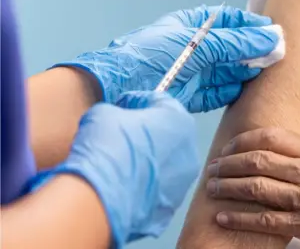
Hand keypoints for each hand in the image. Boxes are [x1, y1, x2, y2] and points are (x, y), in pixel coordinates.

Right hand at [28, 91, 198, 246]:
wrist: (103, 198)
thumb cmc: (107, 146)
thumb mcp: (103, 113)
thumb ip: (116, 111)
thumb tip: (117, 119)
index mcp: (178, 118)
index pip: (160, 101)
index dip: (137, 101)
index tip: (120, 107)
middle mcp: (190, 148)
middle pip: (168, 132)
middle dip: (148, 131)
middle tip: (122, 134)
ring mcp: (185, 180)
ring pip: (167, 162)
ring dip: (150, 159)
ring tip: (124, 163)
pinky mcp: (174, 204)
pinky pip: (159, 187)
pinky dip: (146, 183)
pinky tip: (126, 184)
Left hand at [55, 5, 281, 111]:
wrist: (118, 90)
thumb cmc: (148, 57)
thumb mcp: (195, 43)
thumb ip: (233, 43)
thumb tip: (268, 38)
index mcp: (189, 26)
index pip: (227, 21)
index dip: (250, 24)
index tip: (271, 31)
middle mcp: (191, 49)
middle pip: (229, 48)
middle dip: (251, 51)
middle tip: (274, 55)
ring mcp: (190, 73)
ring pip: (225, 71)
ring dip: (243, 72)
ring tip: (262, 72)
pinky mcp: (188, 96)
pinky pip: (215, 93)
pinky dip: (229, 92)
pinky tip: (242, 89)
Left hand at [205, 128, 299, 248]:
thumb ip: (299, 149)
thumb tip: (262, 144)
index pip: (271, 137)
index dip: (243, 140)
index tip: (228, 147)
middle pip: (258, 161)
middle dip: (229, 164)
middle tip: (213, 167)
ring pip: (257, 189)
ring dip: (228, 188)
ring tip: (212, 187)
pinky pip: (264, 220)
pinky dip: (240, 218)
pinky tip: (223, 216)